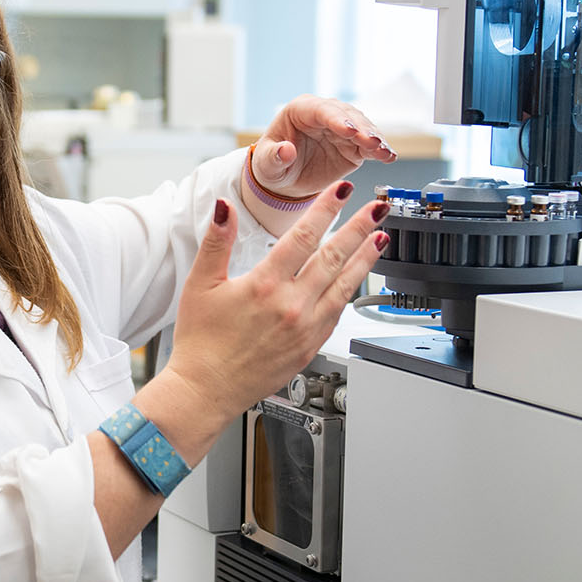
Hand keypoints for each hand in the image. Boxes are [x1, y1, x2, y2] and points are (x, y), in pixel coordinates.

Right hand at [161, 184, 391, 419]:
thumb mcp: (200, 285)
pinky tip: (358, 279)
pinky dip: (351, 291)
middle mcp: (291, 306)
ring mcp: (305, 328)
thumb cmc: (201, 342)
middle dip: (359, 228)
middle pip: (334, 257)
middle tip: (377, 208)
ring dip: (365, 259)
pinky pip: (338, 313)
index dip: (326, 210)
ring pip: (344, 285)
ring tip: (381, 238)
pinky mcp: (310, 347)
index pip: (303, 236)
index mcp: (264, 285)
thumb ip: (216, 242)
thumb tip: (224, 208)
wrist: (206, 389)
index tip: (342, 192)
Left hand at [251, 94, 396, 200]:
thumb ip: (274, 156)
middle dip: (360, 128)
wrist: (286, 178)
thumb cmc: (272, 165)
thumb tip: (286, 151)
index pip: (321, 110)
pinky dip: (380, 150)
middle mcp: (325, 114)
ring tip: (383, 152)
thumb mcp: (266, 164)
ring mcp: (341, 128)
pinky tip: (388, 157)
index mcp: (301, 110)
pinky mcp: (353, 145)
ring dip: (374, 139)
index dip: (336, 119)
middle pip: (347, 116)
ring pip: (362, 128)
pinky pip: (368, 145)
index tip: (348, 130)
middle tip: (371, 142)